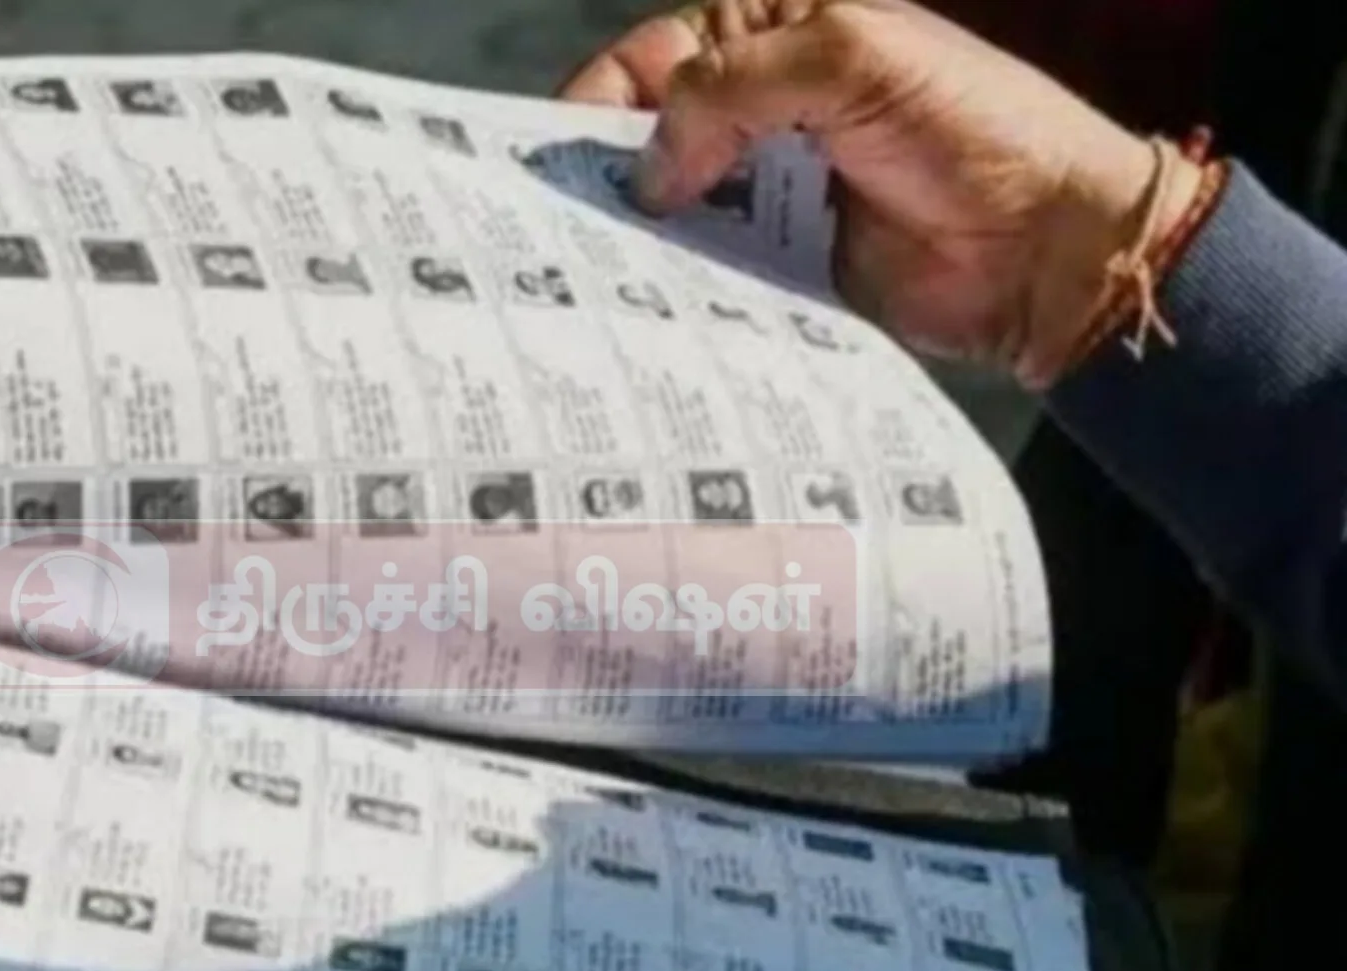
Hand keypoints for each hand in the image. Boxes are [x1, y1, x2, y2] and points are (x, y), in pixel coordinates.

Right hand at [558, 0, 1206, 384]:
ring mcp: (768, 190)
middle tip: (556, 224)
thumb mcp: (848, 61)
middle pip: (649, 135)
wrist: (1049, 247)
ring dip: (638, 239)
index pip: (654, 55)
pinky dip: (681, 287)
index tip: (561, 156)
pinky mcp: (781, 265)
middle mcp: (761, 107)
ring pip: (671, 209)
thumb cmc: (968, 126)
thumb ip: (731, 90)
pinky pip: (709, 272)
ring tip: (587, 274)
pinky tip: (648, 306)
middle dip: (608, 174)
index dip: (602, 99)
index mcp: (774, 30)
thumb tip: (649, 167)